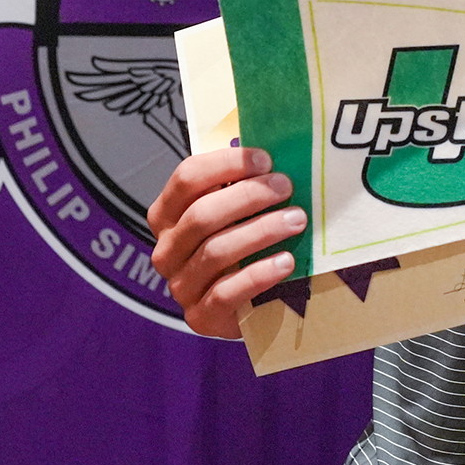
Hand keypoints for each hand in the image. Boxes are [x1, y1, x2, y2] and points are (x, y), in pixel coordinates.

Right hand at [146, 145, 307, 337]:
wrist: (249, 304)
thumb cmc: (244, 243)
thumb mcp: (237, 211)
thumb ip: (244, 183)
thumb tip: (277, 148)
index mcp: (167, 214)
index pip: (186, 177)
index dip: (226, 164)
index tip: (266, 159)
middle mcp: (167, 250)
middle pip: (201, 214)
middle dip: (248, 196)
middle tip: (286, 187)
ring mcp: (180, 285)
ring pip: (215, 251)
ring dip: (261, 231)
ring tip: (297, 220)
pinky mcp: (200, 317)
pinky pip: (226, 293)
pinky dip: (259, 274)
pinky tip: (286, 261)